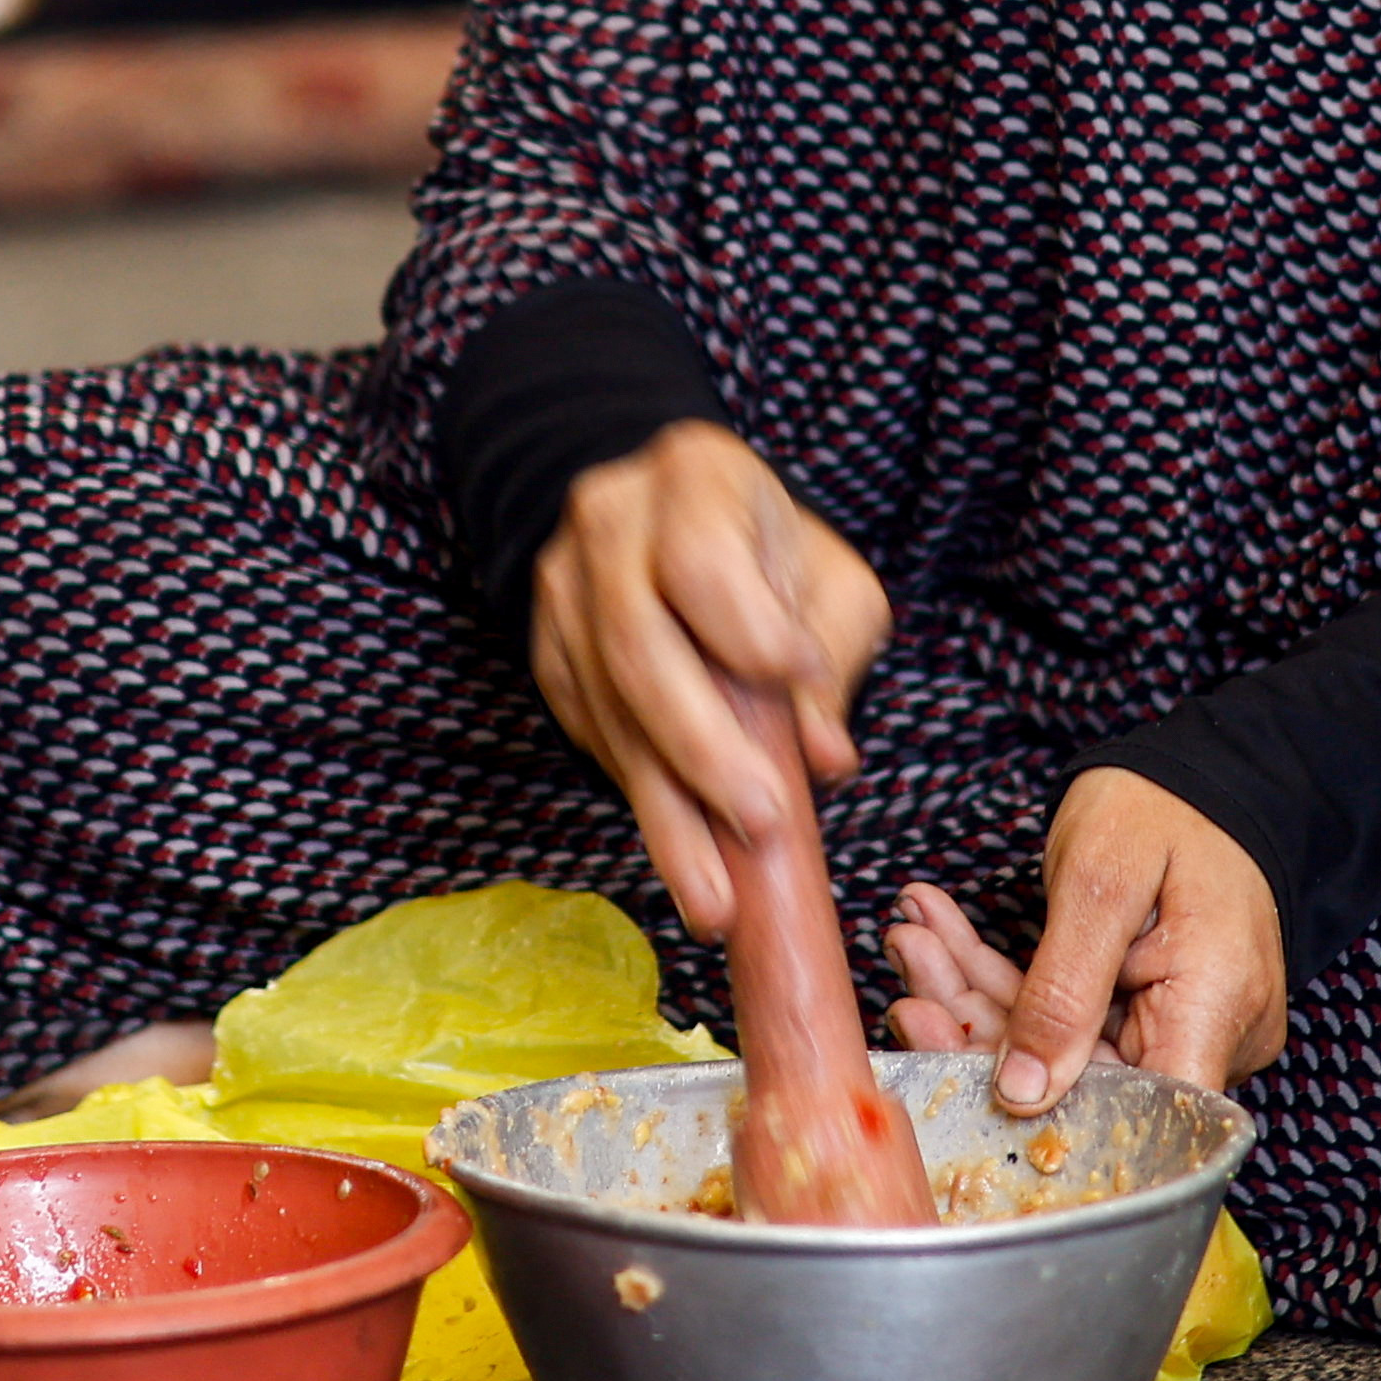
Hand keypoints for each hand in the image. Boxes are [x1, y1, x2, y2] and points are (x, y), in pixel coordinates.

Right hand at [527, 420, 891, 940]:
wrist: (664, 516)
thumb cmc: (767, 552)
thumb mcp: (824, 578)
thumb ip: (831, 655)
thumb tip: (822, 760)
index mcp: (692, 478)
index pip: (702, 561)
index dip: (749, 630)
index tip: (800, 681)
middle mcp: (609, 527)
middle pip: (640, 648)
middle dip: (703, 751)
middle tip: (762, 824)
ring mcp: (563, 594)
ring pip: (610, 713)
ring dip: (668, 813)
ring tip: (718, 901)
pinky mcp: (548, 656)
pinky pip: (591, 737)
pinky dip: (644, 799)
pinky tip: (687, 857)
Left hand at [885, 770, 1286, 1112]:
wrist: (1195, 772)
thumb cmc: (1163, 806)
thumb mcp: (1099, 882)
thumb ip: (1063, 991)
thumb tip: (1022, 1092)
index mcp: (1217, 1004)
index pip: (1144, 1116)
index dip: (1054, 1122)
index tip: (962, 1080)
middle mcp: (1210, 1031)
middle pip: (1089, 1083)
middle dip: (985, 1036)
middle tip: (910, 992)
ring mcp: (1177, 1024)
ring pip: (1064, 1050)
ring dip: (980, 1001)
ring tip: (915, 945)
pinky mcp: (1146, 1012)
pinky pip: (1068, 1018)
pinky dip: (1004, 984)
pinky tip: (944, 944)